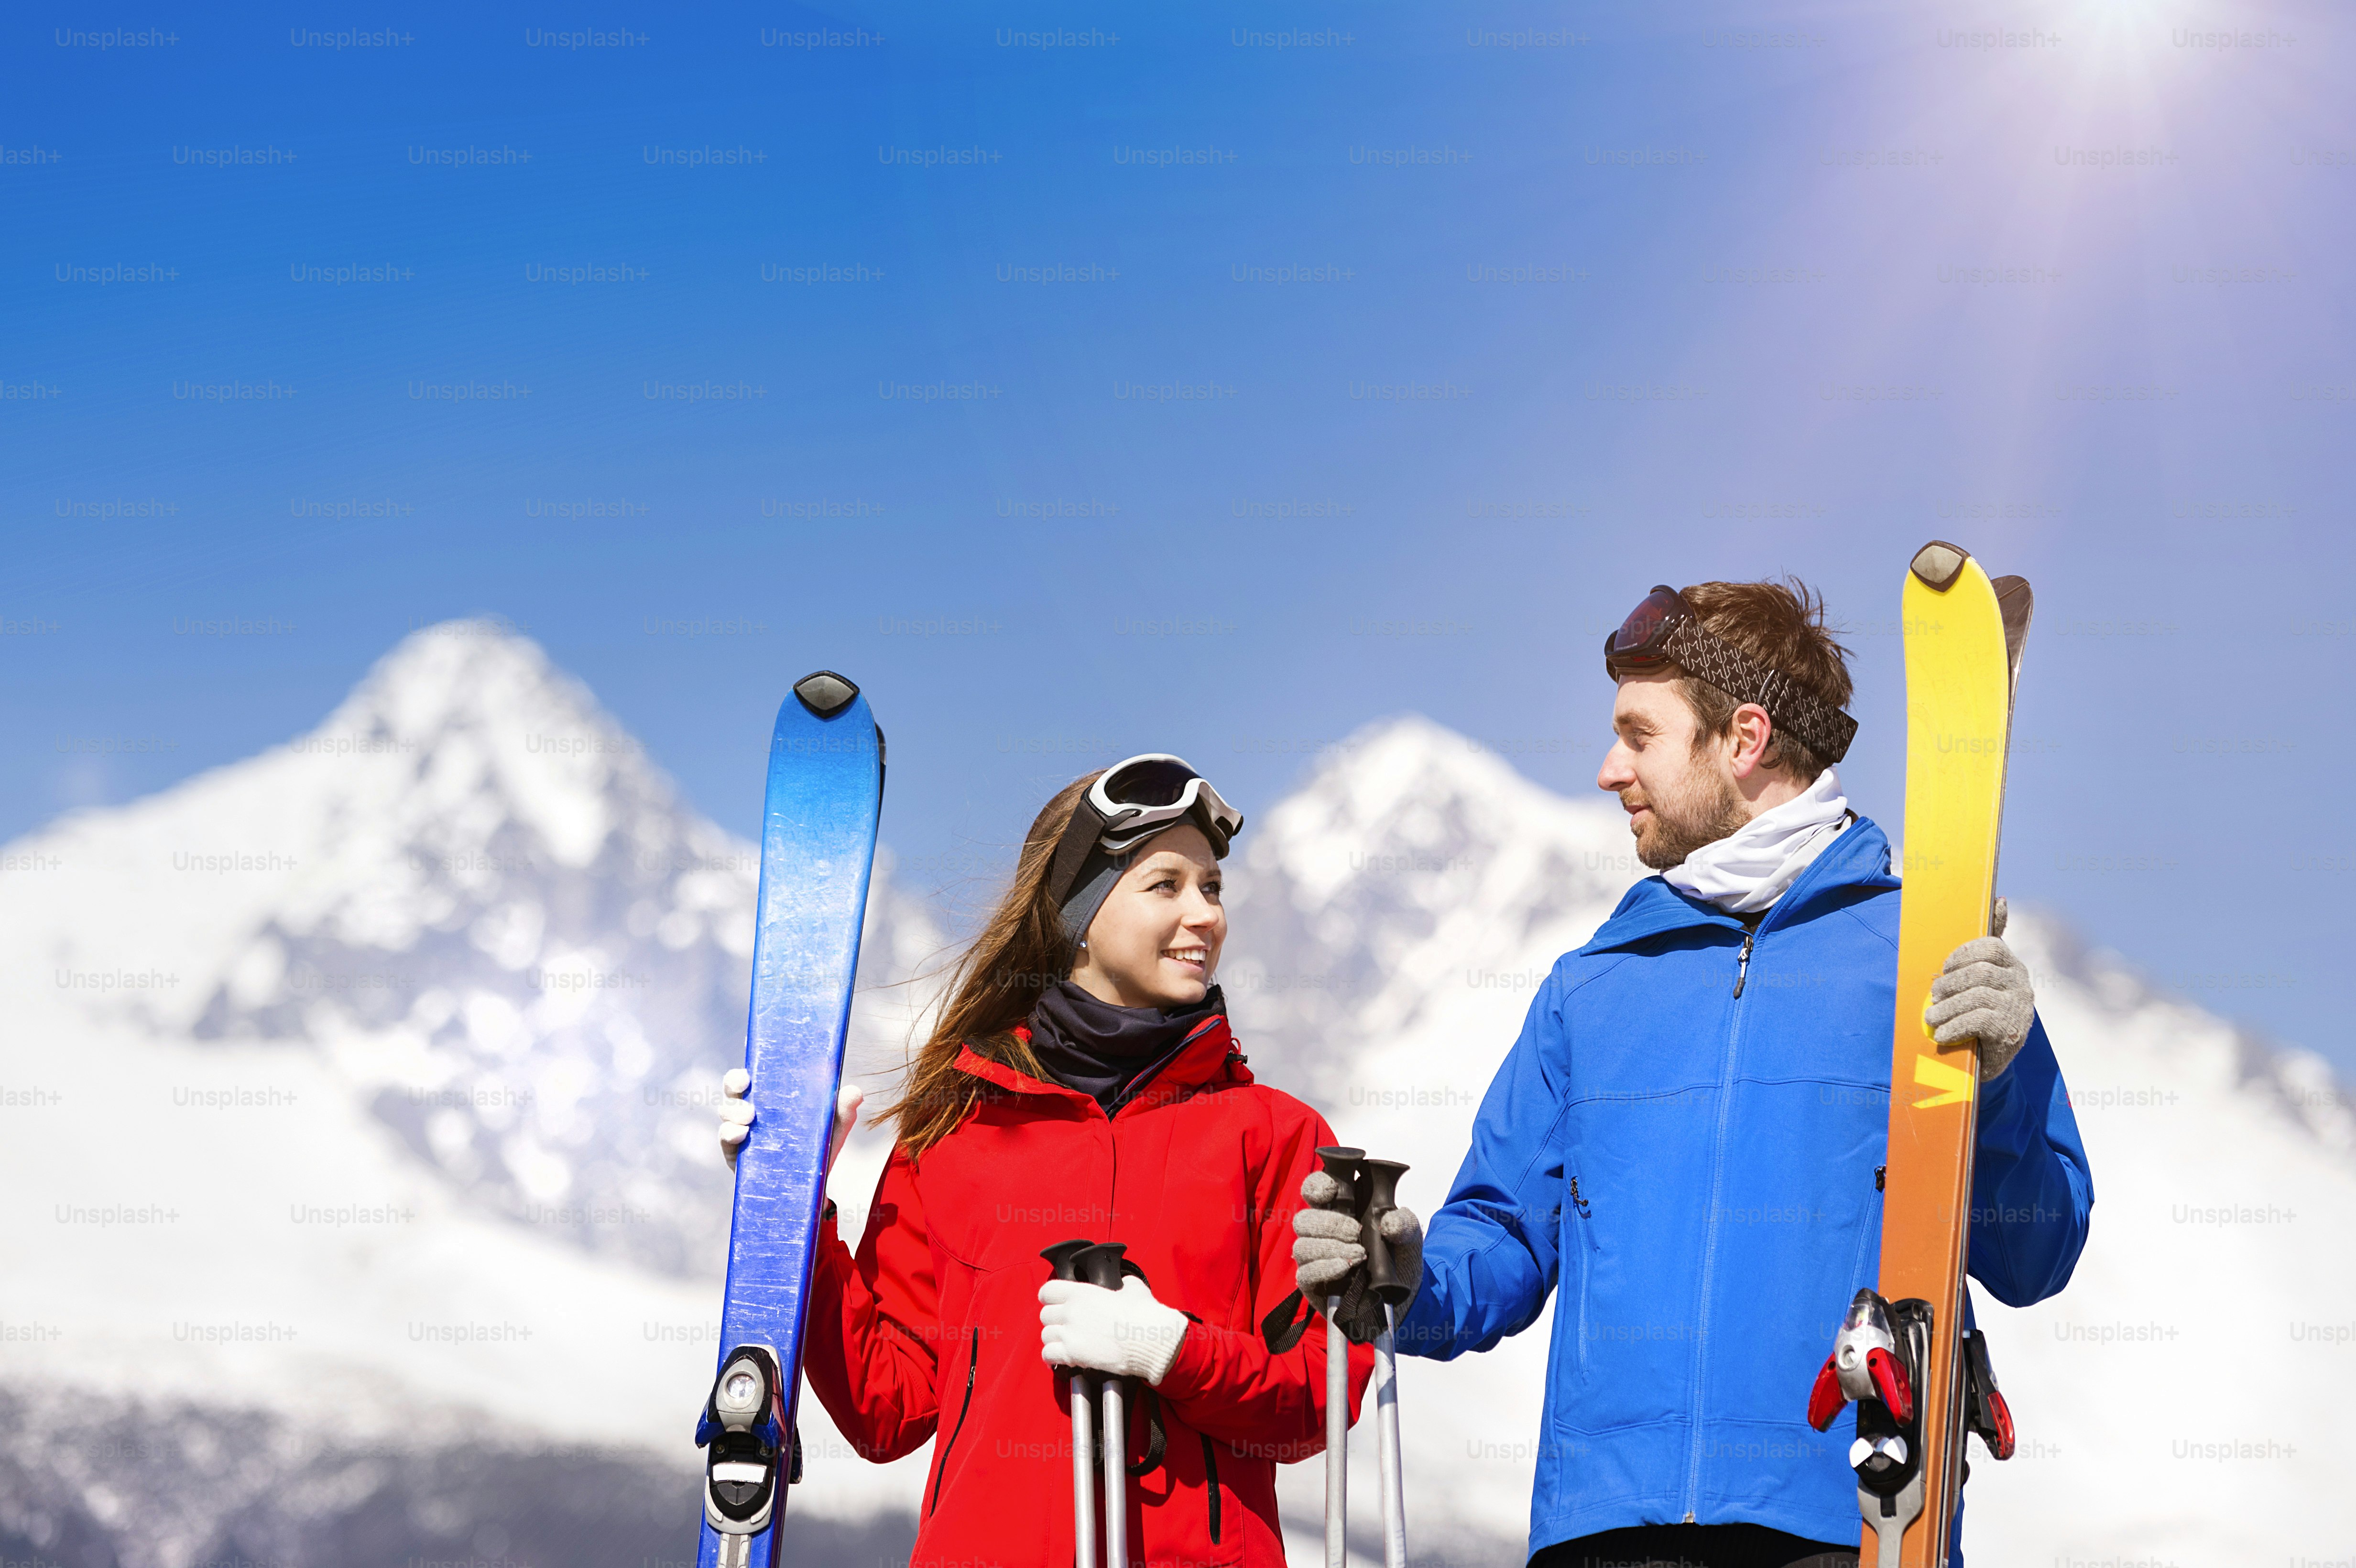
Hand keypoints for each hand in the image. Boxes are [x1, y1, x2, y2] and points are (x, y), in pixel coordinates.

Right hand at [717, 1070, 863, 1173]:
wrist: (812, 1186)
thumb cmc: (820, 1147)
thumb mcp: (835, 1126)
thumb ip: (843, 1109)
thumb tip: (855, 1092)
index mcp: (773, 1096)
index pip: (756, 1074)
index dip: (751, 1061)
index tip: (750, 1054)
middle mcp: (753, 1109)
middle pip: (734, 1088)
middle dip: (734, 1082)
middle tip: (745, 1083)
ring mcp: (741, 1130)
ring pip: (727, 1111)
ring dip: (733, 1110)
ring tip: (748, 1116)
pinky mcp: (735, 1153)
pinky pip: (725, 1138)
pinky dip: (729, 1133)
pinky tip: (741, 1133)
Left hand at [1038, 1276, 1188, 1385]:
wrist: (1149, 1339)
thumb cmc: (1143, 1315)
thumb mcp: (1134, 1289)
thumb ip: (1124, 1284)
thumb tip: (1126, 1283)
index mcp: (1082, 1292)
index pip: (1048, 1291)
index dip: (1050, 1297)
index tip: (1054, 1302)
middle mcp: (1071, 1311)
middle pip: (1045, 1315)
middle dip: (1054, 1321)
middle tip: (1066, 1326)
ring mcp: (1070, 1333)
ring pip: (1045, 1335)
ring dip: (1055, 1340)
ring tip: (1066, 1344)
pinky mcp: (1073, 1354)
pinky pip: (1048, 1355)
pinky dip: (1053, 1358)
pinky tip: (1063, 1359)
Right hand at [1292, 1171, 1423, 1344]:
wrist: (1401, 1294)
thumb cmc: (1398, 1255)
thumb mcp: (1408, 1235)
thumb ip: (1403, 1222)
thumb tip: (1389, 1223)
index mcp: (1338, 1209)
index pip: (1314, 1189)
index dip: (1316, 1186)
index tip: (1331, 1190)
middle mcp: (1319, 1231)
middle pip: (1304, 1219)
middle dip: (1329, 1224)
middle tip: (1355, 1232)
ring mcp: (1313, 1257)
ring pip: (1302, 1246)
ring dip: (1329, 1248)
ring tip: (1359, 1255)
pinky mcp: (1312, 1282)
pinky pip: (1305, 1273)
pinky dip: (1324, 1269)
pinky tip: (1344, 1268)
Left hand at [1927, 900, 2034, 1080]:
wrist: (1988, 1059)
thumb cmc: (1982, 1009)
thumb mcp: (1983, 976)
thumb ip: (1989, 941)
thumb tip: (2001, 899)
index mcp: (2012, 966)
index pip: (1991, 946)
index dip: (1962, 955)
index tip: (1944, 968)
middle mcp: (2021, 984)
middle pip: (1980, 972)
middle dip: (1949, 984)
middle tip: (1933, 996)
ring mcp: (2019, 1008)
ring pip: (1977, 996)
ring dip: (1947, 1008)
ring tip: (1931, 1017)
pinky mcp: (2012, 1031)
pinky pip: (1979, 1020)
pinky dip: (1955, 1027)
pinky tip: (1943, 1035)